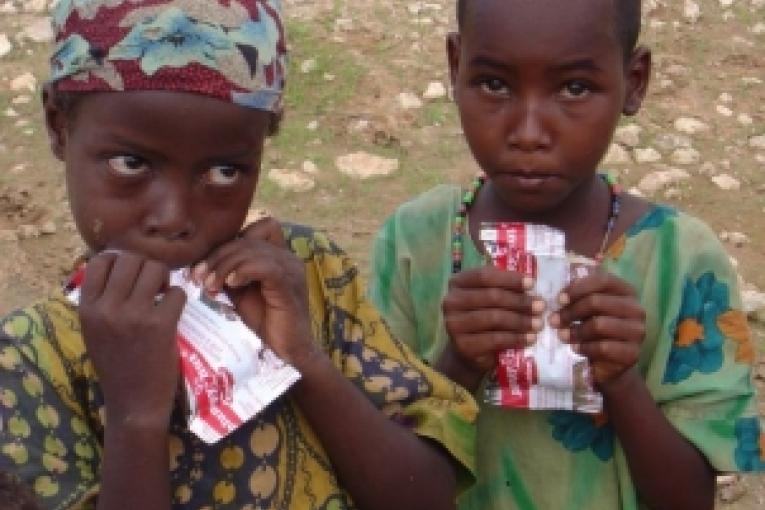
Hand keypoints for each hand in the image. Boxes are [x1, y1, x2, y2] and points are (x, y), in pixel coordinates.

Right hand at [78, 252, 185, 428]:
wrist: (133, 403)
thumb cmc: (116, 366)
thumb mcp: (95, 331)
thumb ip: (102, 301)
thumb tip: (118, 263)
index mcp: (87, 309)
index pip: (99, 261)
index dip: (119, 260)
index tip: (130, 272)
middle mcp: (107, 309)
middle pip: (130, 259)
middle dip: (146, 266)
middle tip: (152, 284)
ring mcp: (134, 316)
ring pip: (155, 269)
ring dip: (164, 278)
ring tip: (162, 294)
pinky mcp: (161, 325)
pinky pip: (176, 292)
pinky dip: (178, 298)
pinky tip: (172, 312)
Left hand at [191, 218, 321, 370]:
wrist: (288, 350)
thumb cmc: (266, 323)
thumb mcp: (242, 292)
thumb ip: (231, 274)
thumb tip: (203, 264)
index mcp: (279, 256)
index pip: (259, 227)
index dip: (231, 240)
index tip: (208, 264)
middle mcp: (288, 257)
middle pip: (248, 239)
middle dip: (218, 256)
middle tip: (199, 276)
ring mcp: (291, 270)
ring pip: (252, 251)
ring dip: (225, 265)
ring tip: (210, 284)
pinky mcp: (289, 285)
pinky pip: (265, 267)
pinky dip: (243, 271)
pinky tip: (231, 284)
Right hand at [441, 266, 543, 377]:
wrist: (468, 352)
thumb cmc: (483, 318)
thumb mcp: (489, 299)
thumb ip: (503, 287)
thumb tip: (531, 284)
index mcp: (457, 283)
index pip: (484, 275)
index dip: (510, 279)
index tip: (532, 283)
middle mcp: (451, 301)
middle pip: (491, 296)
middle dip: (520, 301)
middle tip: (541, 306)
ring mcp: (454, 324)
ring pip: (494, 318)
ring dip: (521, 320)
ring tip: (538, 323)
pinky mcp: (462, 345)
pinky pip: (495, 339)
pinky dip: (516, 338)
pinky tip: (530, 338)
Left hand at [550, 271, 645, 391]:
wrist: (605, 364)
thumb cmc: (592, 330)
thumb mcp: (585, 310)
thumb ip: (577, 296)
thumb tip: (559, 292)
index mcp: (626, 291)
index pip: (603, 280)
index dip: (578, 287)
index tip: (559, 299)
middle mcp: (636, 309)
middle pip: (597, 301)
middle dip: (570, 311)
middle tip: (553, 320)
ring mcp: (637, 332)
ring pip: (599, 324)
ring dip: (575, 331)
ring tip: (562, 335)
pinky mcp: (633, 353)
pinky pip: (603, 347)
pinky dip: (585, 347)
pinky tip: (575, 348)